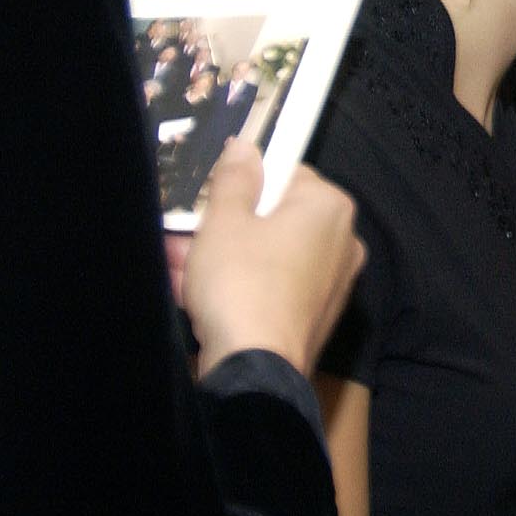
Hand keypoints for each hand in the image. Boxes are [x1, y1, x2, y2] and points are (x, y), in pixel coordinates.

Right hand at [179, 141, 365, 378]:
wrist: (255, 368)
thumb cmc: (242, 284)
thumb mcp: (224, 220)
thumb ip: (234, 177)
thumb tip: (244, 148)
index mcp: (329, 208)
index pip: (286, 173)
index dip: (243, 181)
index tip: (211, 192)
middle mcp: (341, 243)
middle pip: (273, 218)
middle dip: (222, 225)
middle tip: (183, 229)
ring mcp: (329, 284)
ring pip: (264, 256)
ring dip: (218, 257)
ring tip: (174, 260)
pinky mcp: (311, 318)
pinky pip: (268, 288)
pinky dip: (233, 286)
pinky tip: (189, 290)